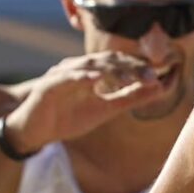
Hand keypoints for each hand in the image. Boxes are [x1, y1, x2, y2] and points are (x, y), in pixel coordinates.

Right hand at [1, 51, 162, 152]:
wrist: (35, 132)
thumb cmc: (68, 118)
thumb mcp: (104, 109)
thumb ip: (129, 98)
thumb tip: (158, 88)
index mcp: (93, 71)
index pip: (119, 63)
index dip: (138, 67)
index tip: (158, 76)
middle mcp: (79, 68)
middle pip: (108, 60)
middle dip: (130, 67)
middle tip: (150, 75)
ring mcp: (63, 74)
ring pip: (89, 66)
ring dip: (111, 70)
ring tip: (130, 77)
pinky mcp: (48, 86)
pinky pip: (66, 79)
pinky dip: (81, 77)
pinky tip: (95, 80)